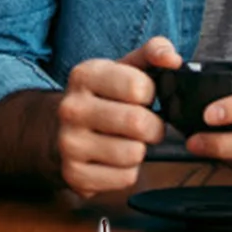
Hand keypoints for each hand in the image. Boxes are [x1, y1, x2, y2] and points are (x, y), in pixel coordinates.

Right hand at [56, 36, 182, 196]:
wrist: (59, 130)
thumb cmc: (103, 97)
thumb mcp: (124, 68)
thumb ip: (153, 53)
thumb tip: (173, 59)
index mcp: (85, 75)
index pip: (138, 87)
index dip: (150, 94)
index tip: (144, 97)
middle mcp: (71, 108)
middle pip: (138, 123)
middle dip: (153, 126)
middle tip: (146, 125)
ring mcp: (69, 143)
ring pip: (133, 153)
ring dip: (141, 150)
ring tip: (128, 141)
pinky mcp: (75, 174)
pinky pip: (125, 177)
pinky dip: (128, 171)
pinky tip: (115, 159)